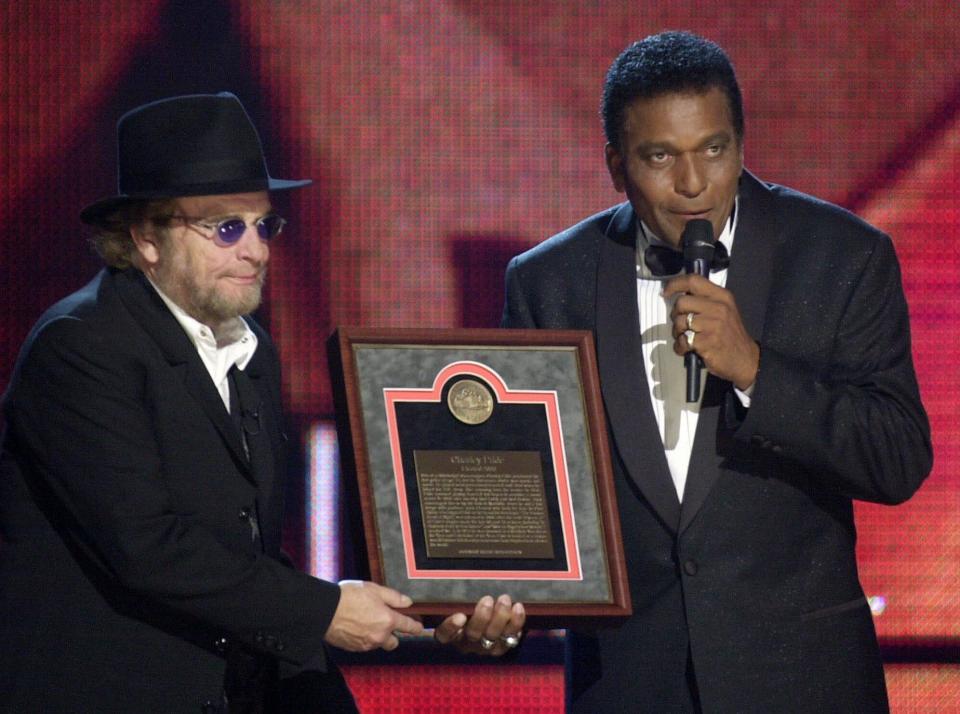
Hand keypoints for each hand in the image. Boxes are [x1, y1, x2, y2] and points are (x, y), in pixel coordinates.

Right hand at [324, 580, 423, 651]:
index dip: (416, 627)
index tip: (419, 628)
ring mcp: (367, 644)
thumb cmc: (349, 597)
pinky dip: (365, 638)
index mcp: (388, 620)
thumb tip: (408, 602)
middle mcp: (380, 635)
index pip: (408, 627)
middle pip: (394, 642)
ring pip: (379, 644)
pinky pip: (366, 645)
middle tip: (385, 622)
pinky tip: (357, 627)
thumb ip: (394, 597)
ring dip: (378, 636)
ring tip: (367, 622)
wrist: (326, 610)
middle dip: (393, 634)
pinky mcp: (355, 648)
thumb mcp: (375, 589)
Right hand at [433, 594, 524, 655]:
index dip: (451, 627)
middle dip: (481, 617)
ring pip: (493, 636)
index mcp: (451, 632)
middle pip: (472, 634)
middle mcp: (467, 642)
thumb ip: (458, 595)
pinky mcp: (503, 646)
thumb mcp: (459, 601)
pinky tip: (517, 607)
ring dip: (500, 617)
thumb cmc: (469, 605)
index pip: (444, 634)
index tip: (460, 616)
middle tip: (487, 599)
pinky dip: (516, 621)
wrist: (489, 619)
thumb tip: (454, 572)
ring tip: (504, 599)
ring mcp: (486, 647)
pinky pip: (511, 636)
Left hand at [663, 274, 759, 389]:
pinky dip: (680, 347)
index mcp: (722, 296)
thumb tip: (679, 294)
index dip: (675, 284)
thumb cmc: (730, 335)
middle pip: (681, 302)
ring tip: (686, 338)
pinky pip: (682, 340)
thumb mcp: (725, 310)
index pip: (693, 281)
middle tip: (681, 324)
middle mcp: (718, 307)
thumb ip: (705, 300)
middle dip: (675, 314)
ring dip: (677, 332)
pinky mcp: (706, 342)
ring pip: (679, 322)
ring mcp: (712, 325)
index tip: (665, 292)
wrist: (746, 359)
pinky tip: (687, 349)